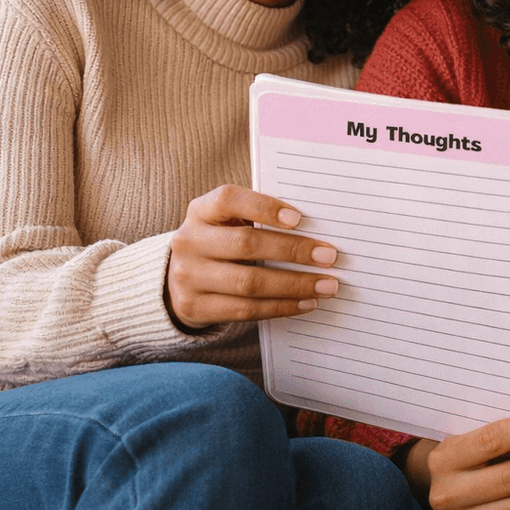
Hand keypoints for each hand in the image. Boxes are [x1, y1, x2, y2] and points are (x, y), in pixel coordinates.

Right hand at [165, 184, 338, 329]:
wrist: (180, 277)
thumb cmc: (222, 240)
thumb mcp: (230, 222)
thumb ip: (261, 220)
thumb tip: (317, 229)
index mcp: (202, 210)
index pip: (230, 200)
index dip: (264, 208)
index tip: (299, 218)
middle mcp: (190, 241)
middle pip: (245, 244)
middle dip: (293, 250)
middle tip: (329, 256)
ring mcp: (188, 276)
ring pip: (248, 282)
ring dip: (294, 285)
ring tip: (326, 285)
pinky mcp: (194, 306)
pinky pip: (245, 310)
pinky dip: (281, 307)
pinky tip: (306, 302)